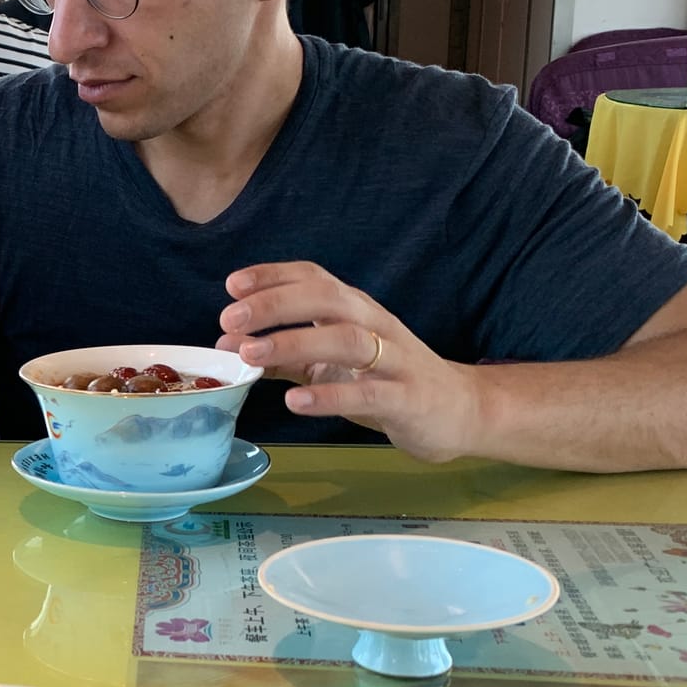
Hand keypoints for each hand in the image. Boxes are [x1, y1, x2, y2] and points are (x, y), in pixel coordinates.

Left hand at [216, 261, 481, 461]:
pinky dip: (330, 395)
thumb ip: (282, 356)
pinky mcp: (408, 398)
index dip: (274, 276)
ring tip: (251, 353)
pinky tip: (296, 401)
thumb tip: (227, 345)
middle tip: (230, 318)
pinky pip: (369, 392)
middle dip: (276, 304)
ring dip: (293, 343)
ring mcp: (395, 360)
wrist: (458, 411)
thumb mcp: (330, 363)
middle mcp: (376, 325)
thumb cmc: (386, 380)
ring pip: (346, 339)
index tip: (233, 284)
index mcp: (356, 310)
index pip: (315, 278)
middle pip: (327, 299)